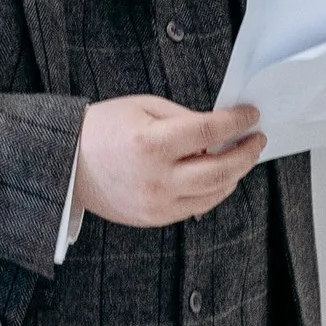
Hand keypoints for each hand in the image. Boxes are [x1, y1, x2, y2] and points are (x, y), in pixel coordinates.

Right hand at [75, 95, 266, 226]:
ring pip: (214, 193)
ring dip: (235, 173)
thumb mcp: (144, 107)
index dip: (237, 122)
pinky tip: (220, 176)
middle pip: (221, 169)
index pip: (210, 132)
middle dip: (247, 153)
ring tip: (241, 157)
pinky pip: (197, 207)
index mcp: (152, 143)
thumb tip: (218, 127)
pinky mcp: (155, 218)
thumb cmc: (103, 130)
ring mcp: (157, 203)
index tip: (251, 115)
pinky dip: (214, 191)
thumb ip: (184, 117)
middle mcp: (157, 178)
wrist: (68, 165)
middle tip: (257, 140)